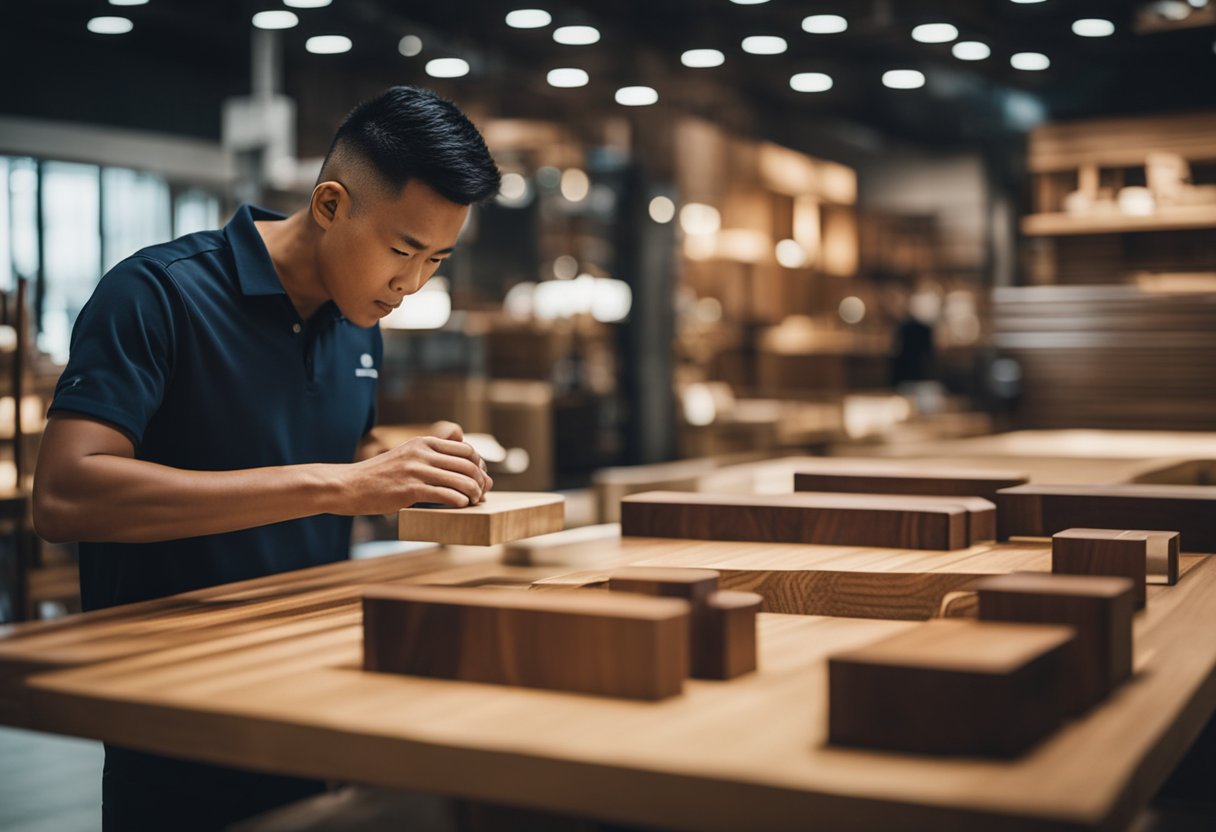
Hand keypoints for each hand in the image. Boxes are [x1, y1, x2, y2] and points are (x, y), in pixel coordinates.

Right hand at [340, 426, 492, 513]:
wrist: (348, 485)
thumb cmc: (380, 475)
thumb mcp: (407, 455)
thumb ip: (431, 454)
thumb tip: (463, 456)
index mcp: (423, 442)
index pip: (465, 449)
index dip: (480, 464)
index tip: (482, 477)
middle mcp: (422, 453)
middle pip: (468, 464)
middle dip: (481, 479)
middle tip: (484, 492)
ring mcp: (416, 470)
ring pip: (460, 480)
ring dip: (474, 492)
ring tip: (475, 501)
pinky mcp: (410, 490)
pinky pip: (445, 495)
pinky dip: (459, 501)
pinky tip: (462, 506)